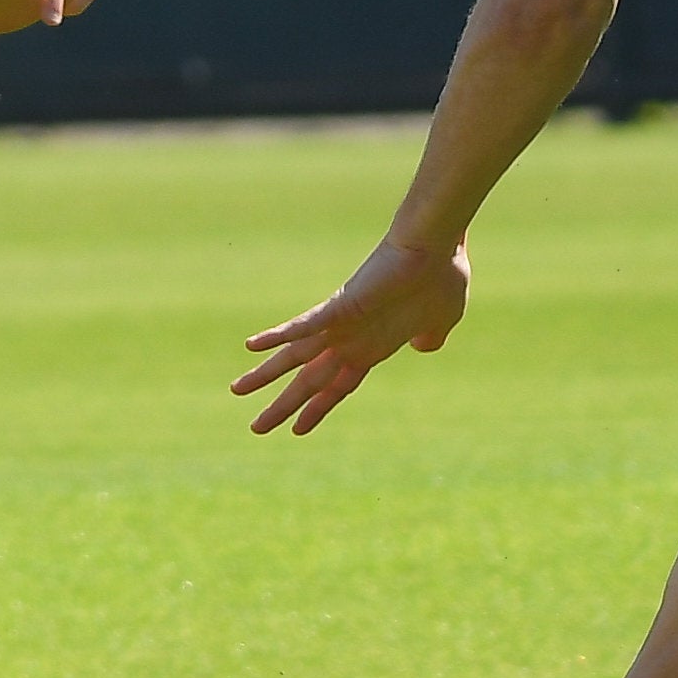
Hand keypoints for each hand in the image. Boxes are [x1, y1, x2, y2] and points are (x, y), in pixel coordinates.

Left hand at [234, 237, 470, 435]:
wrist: (439, 248)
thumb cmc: (441, 278)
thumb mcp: (441, 321)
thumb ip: (430, 337)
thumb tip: (423, 346)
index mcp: (371, 348)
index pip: (337, 387)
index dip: (318, 409)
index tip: (297, 429)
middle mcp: (350, 340)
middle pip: (308, 380)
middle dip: (283, 405)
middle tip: (256, 428)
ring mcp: (342, 324)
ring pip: (294, 356)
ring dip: (265, 374)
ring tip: (236, 391)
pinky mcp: (339, 306)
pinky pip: (303, 324)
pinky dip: (279, 335)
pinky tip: (253, 345)